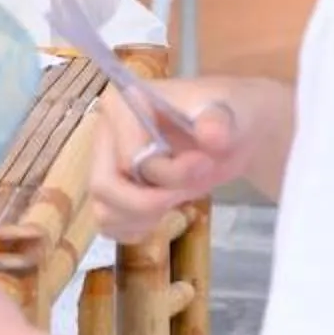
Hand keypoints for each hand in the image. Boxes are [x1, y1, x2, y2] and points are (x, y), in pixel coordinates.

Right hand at [89, 75, 255, 240]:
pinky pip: (110, 224)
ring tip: (178, 200)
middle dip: (150, 202)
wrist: (229, 133)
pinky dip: (136, 229)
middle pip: (104, 187)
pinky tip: (163, 215)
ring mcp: (105, 165)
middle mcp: (104, 134)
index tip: (205, 165)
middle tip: (187, 193)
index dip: (168, 172)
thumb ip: (219, 123)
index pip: (128, 157)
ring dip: (144, 218)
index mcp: (122, 105)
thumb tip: (211, 135)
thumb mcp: (227, 113)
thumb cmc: (223, 115)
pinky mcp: (112, 191)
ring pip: (104, 211)